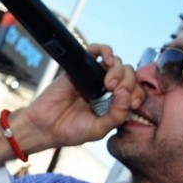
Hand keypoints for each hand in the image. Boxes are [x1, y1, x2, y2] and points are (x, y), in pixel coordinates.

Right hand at [20, 44, 143, 150]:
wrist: (44, 126)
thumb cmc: (69, 131)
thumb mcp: (99, 129)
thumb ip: (117, 115)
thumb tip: (125, 93)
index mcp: (113, 104)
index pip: (135, 92)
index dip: (138, 94)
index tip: (131, 103)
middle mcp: (106, 90)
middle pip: (129, 75)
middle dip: (128, 82)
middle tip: (115, 92)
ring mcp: (93, 78)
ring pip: (117, 63)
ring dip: (118, 70)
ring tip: (109, 83)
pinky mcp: (80, 69)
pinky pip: (97, 51)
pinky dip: (105, 51)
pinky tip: (107, 60)